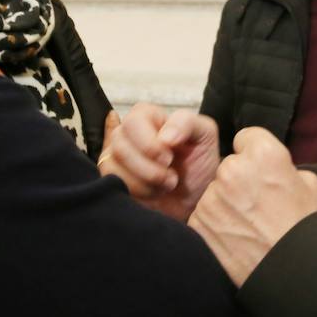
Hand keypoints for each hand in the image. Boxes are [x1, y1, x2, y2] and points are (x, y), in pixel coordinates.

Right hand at [98, 103, 219, 221]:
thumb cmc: (198, 164)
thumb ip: (186, 123)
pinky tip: (153, 192)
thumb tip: (164, 137)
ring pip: (113, 165)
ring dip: (146, 182)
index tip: (169, 159)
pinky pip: (112, 183)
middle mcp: (127, 133)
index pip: (133, 121)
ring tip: (166, 185)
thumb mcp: (204, 135)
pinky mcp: (112, 178)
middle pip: (120, 144)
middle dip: (148, 167)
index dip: (149, 143)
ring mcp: (116, 156)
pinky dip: (137, 192)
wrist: (194, 200)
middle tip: (171, 178)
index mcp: (147, 116)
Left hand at [189, 127, 316, 286]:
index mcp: (264, 154)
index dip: (253, 155)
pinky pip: (204, 214)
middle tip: (255, 205)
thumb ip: (287, 168)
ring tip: (247, 226)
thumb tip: (276, 169)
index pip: (246, 138)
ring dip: (225, 204)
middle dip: (238, 181)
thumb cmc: (306, 229)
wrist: (293, 273)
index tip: (259, 172)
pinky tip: (234, 238)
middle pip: (228, 165)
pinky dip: (214, 224)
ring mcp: (212, 196)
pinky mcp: (199, 221)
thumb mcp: (311, 185)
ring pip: (214, 191)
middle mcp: (233, 169)